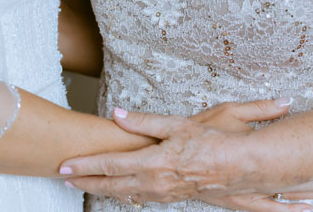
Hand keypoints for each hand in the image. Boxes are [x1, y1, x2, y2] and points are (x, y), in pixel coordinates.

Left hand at [60, 98, 312, 209]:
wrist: (248, 168)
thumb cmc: (217, 143)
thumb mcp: (180, 124)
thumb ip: (146, 122)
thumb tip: (118, 114)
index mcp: (154, 163)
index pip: (110, 165)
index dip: (85, 166)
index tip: (64, 166)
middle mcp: (156, 182)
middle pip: (112, 185)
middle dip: (87, 182)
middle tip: (65, 179)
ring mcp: (167, 192)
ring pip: (127, 194)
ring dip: (104, 189)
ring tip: (86, 185)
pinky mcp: (177, 195)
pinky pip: (145, 197)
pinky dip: (128, 194)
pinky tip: (124, 193)